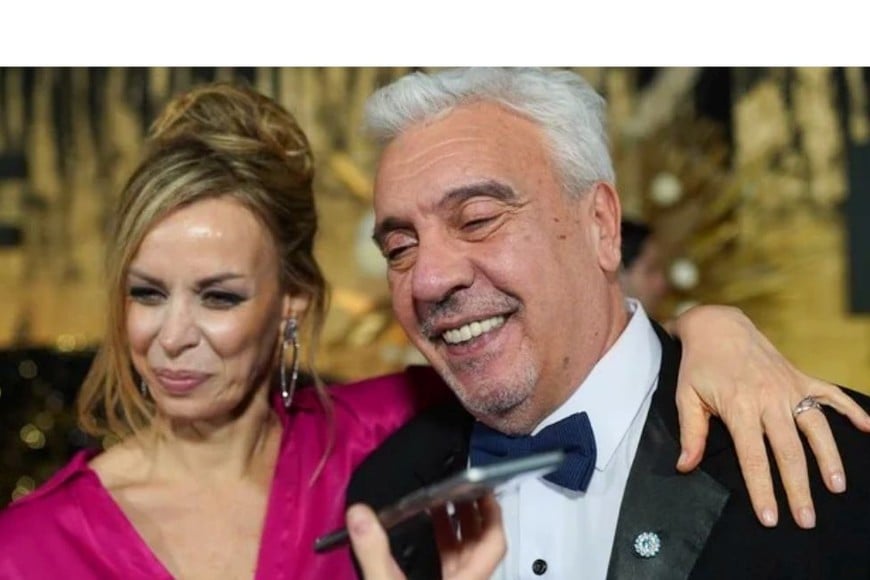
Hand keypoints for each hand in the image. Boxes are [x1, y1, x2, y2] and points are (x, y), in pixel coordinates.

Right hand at [348, 495, 504, 579]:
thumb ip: (374, 553)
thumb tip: (359, 511)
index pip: (493, 545)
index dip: (492, 515)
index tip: (482, 487)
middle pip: (477, 547)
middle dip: (468, 516)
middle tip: (452, 486)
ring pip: (462, 559)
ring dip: (452, 531)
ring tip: (434, 502)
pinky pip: (447, 570)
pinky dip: (440, 549)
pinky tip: (422, 536)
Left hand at [670, 305, 869, 528]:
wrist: (717, 326)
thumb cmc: (699, 366)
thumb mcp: (686, 397)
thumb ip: (691, 433)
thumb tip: (685, 466)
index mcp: (739, 407)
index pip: (753, 457)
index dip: (762, 489)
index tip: (769, 517)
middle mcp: (769, 399)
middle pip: (789, 451)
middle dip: (798, 488)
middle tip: (807, 519)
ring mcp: (788, 387)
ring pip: (816, 427)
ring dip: (828, 458)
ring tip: (837, 487)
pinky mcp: (800, 377)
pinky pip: (830, 394)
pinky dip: (851, 410)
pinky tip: (869, 428)